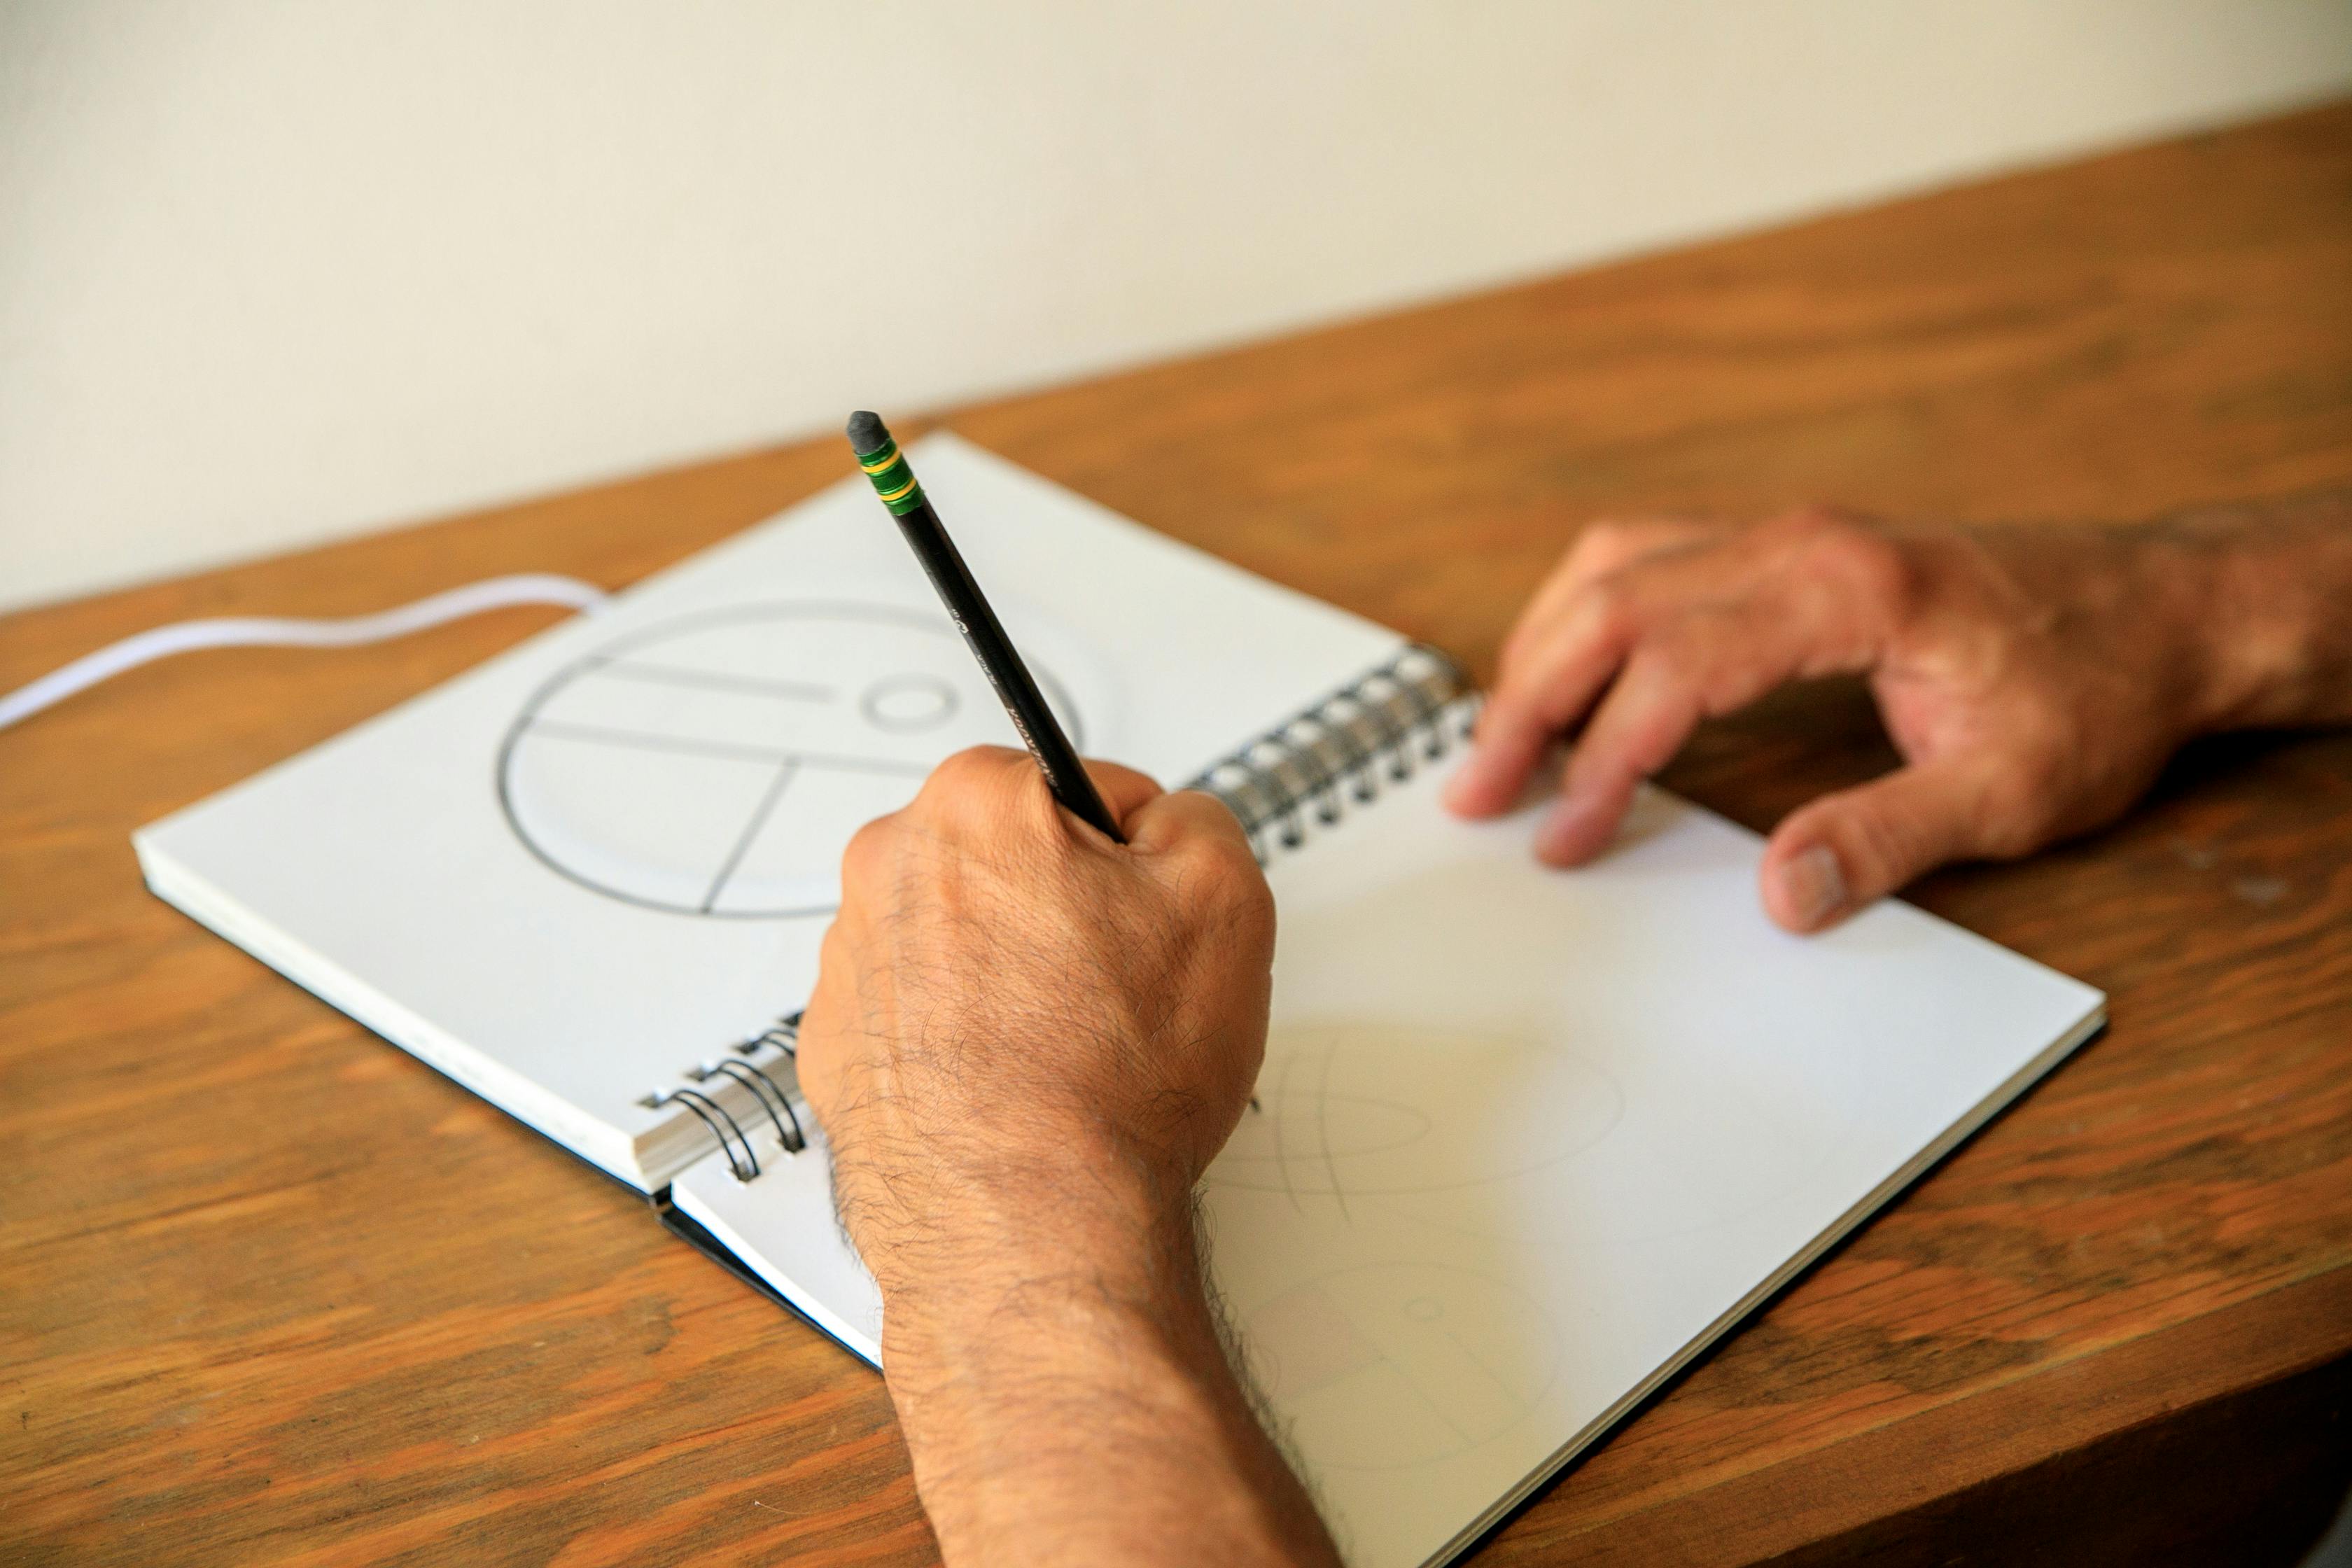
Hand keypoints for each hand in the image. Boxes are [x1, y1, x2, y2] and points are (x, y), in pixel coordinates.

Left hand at [798, 747, 1272, 1299]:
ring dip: (1014, 977)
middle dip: (1068, 912)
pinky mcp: (838, 1050)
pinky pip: (921, 1017)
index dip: (1137, 858)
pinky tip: (1016, 1090)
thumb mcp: (1225, 900)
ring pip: (965, 940)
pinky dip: (966, 1042)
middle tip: (1119, 991)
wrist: (1030, 1226)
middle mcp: (887, 870)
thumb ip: (1198, 821)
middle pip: (1012, 862)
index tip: (1150, 917)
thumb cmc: (1115, 1078)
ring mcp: (850, 965)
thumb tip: (1166, 824)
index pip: (1081, 789)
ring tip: (1069, 1054)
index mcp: (972, 805)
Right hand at [1444, 501, 2351, 931]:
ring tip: (1501, 741)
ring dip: (1543, 648)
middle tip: (1476, 792)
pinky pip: (1647, 557)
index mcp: (1849, 591)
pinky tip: (1571, 674)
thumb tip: (1781, 893)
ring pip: (1615, 563)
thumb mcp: (2012, 789)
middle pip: (1614, 600)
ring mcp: (1788, 533)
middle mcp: (1801, 541)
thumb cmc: (2096, 689)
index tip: (1565, 834)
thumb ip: (1891, 837)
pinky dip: (1586, 615)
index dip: (1604, 756)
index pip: (1676, 664)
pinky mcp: (1786, 546)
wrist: (2166, 609)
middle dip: (1530, 699)